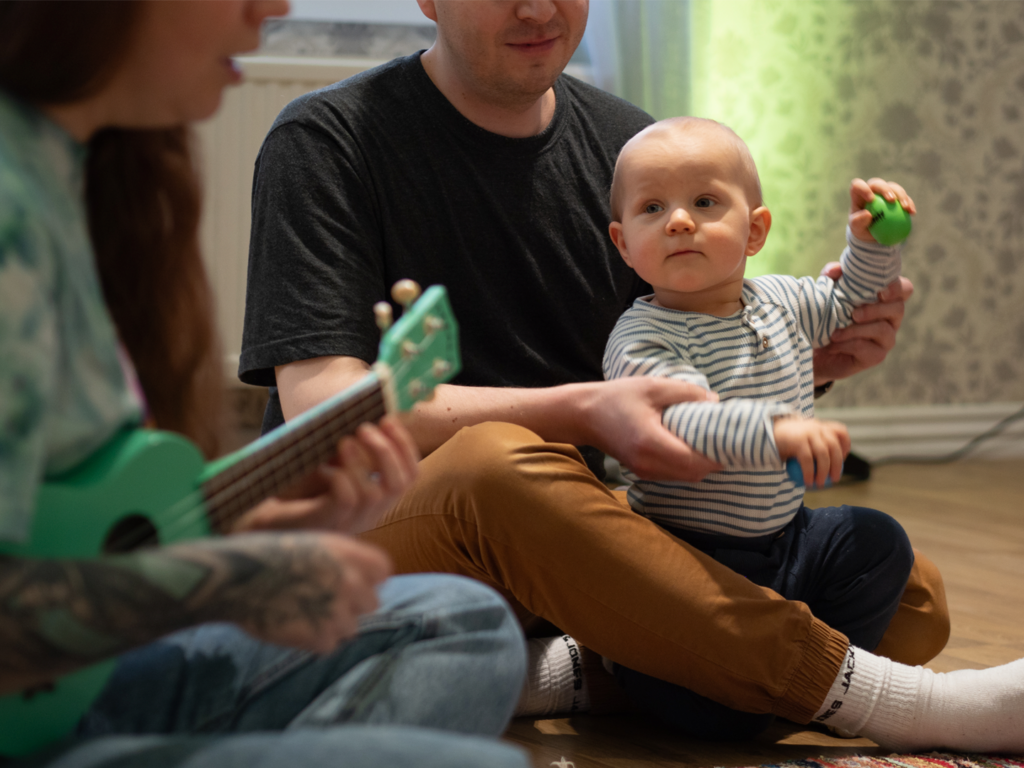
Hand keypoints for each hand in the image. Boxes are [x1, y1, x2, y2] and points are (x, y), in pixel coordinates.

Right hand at [201, 532, 391, 653]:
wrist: (234, 578)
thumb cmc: (266, 555)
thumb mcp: (311, 543)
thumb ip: (342, 560)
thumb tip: (366, 579)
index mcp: (348, 552)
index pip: (383, 571)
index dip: (368, 579)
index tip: (350, 582)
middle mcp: (349, 580)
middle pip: (371, 603)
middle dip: (351, 605)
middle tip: (322, 603)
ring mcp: (336, 610)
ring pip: (351, 627)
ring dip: (331, 625)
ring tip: (302, 613)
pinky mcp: (320, 636)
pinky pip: (328, 644)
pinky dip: (313, 640)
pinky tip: (293, 625)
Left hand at [232, 415, 419, 534]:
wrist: (258, 508)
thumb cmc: (296, 480)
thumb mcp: (331, 457)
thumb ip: (353, 441)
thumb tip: (370, 407)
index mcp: (377, 497)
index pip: (410, 475)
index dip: (405, 446)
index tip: (388, 419)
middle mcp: (369, 513)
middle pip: (399, 484)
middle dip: (386, 451)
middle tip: (364, 428)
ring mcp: (349, 522)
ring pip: (373, 493)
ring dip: (360, 460)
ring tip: (342, 441)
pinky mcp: (325, 524)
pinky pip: (346, 500)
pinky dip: (341, 477)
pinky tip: (324, 467)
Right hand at [582, 377, 722, 481]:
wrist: (584, 414)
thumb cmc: (617, 397)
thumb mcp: (653, 386)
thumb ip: (686, 392)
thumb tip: (715, 402)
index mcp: (651, 443)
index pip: (694, 461)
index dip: (718, 455)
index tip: (733, 440)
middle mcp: (649, 463)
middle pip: (694, 474)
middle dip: (715, 461)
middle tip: (728, 440)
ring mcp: (645, 471)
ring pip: (686, 477)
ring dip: (703, 464)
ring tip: (713, 443)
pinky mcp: (643, 471)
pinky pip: (674, 474)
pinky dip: (689, 465)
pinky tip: (693, 447)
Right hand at [773, 417, 849, 487]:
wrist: (763, 432)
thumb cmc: (783, 440)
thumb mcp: (801, 438)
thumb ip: (814, 445)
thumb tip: (828, 466)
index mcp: (819, 425)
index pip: (840, 431)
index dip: (845, 445)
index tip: (843, 458)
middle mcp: (816, 427)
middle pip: (834, 446)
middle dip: (837, 464)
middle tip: (835, 479)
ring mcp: (807, 433)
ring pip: (823, 454)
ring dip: (824, 471)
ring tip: (820, 484)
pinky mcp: (798, 440)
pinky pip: (808, 460)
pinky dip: (809, 473)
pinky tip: (808, 482)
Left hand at [813, 265, 913, 384]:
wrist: (815, 348)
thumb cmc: (827, 315)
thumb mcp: (826, 291)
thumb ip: (831, 276)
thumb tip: (836, 269)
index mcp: (884, 300)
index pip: (905, 289)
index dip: (898, 288)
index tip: (881, 291)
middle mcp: (890, 319)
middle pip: (898, 309)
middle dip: (875, 310)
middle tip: (854, 313)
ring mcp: (885, 339)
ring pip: (883, 330)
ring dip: (857, 330)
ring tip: (835, 332)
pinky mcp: (876, 356)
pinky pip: (868, 349)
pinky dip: (849, 344)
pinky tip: (834, 343)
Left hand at [848, 177, 915, 241]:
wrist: (872, 233)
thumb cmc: (861, 228)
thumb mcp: (856, 228)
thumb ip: (858, 221)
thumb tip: (868, 214)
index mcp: (858, 194)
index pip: (858, 185)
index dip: (864, 189)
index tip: (871, 200)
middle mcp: (872, 190)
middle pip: (879, 184)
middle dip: (886, 190)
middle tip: (892, 200)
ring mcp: (886, 192)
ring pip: (894, 188)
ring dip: (902, 196)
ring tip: (906, 208)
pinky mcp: (897, 198)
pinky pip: (905, 197)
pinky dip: (909, 204)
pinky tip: (912, 212)